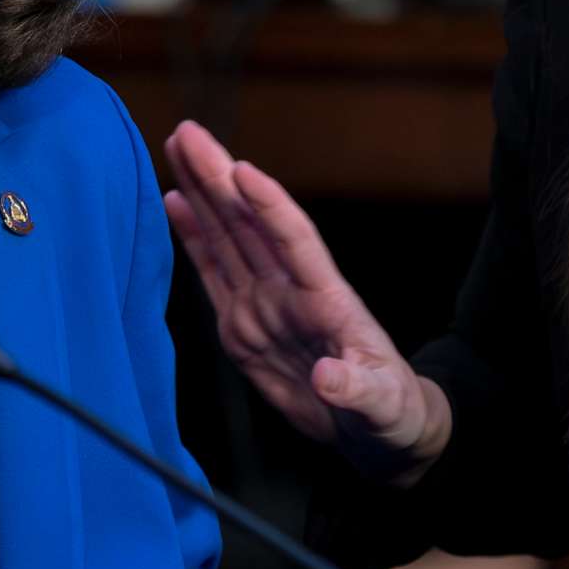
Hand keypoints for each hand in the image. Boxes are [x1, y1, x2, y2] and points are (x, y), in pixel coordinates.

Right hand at [163, 121, 450, 478]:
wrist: (377, 435)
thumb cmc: (392, 416)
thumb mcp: (385, 408)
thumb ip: (359, 390)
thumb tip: (332, 378)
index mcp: (328, 303)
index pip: (296, 243)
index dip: (270, 207)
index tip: (242, 169)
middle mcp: (291, 292)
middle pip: (250, 224)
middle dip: (219, 176)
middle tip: (188, 133)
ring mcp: (265, 305)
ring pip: (229, 236)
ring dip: (203, 190)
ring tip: (177, 146)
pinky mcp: (243, 326)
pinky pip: (214, 272)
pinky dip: (194, 236)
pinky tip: (176, 200)